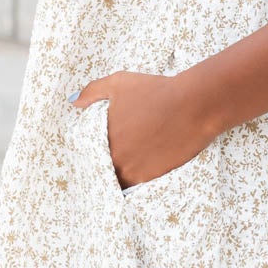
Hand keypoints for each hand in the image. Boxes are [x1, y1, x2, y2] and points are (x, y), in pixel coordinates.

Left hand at [69, 69, 217, 191]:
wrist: (193, 105)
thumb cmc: (156, 91)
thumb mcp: (119, 83)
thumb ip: (92, 92)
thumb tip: (73, 102)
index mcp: (103, 138)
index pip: (90, 156)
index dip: (94, 154)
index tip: (99, 152)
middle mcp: (115, 159)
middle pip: (104, 171)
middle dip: (107, 166)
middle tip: (117, 157)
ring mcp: (134, 171)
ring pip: (120, 180)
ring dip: (122, 174)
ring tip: (131, 164)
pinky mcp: (154, 177)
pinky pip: (138, 184)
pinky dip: (139, 177)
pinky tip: (145, 166)